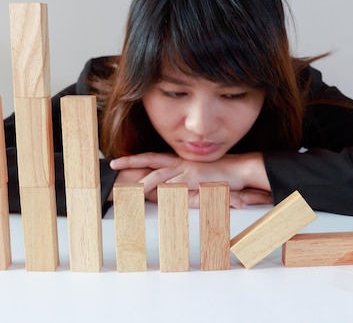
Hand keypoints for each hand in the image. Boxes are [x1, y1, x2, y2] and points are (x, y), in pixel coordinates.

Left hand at [109, 152, 271, 205]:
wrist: (239, 170)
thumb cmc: (219, 176)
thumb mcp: (196, 179)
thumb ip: (181, 185)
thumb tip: (165, 193)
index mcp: (179, 161)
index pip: (153, 158)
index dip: (136, 159)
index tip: (120, 160)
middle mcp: (180, 162)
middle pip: (150, 160)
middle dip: (131, 162)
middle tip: (114, 164)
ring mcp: (187, 169)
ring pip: (160, 174)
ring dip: (144, 181)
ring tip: (129, 188)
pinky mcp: (195, 178)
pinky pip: (176, 184)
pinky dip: (164, 190)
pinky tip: (153, 194)